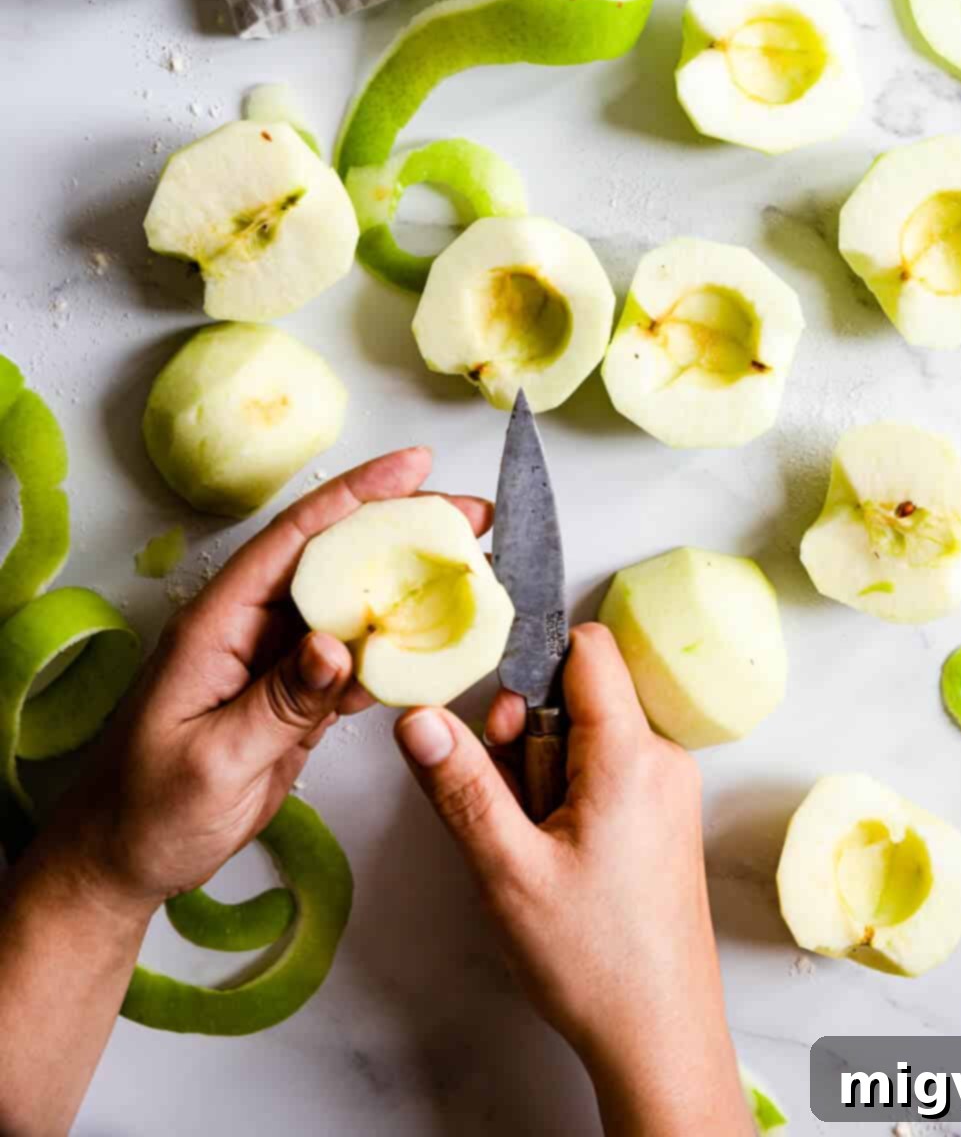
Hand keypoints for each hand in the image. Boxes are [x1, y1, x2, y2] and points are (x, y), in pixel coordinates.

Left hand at [41, 448, 491, 914]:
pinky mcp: (292, 700)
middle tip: (471, 517)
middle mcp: (248, 629)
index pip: (294, 539)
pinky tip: (436, 648)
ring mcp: (273, 664)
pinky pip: (352, 662)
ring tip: (471, 573)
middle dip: (401, 529)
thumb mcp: (214, 760)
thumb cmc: (144, 813)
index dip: (355, 495)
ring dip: (408, 591)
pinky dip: (395, 653)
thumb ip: (280, 702)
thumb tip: (338, 644)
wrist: (118, 865)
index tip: (415, 466)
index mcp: (218, 623)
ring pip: (351, 608)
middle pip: (334, 560)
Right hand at [395, 624, 751, 1136]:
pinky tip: (555, 855)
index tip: (495, 720)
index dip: (531, 663)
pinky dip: (568, 798)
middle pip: (579, 695)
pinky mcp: (662, 819)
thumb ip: (461, 785)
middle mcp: (662, 759)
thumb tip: (418, 716)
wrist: (659, 1037)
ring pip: (587, 737)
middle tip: (509, 806)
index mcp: (631, 755)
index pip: (587, 647)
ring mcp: (667, 791)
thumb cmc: (595, 963)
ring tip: (534, 844)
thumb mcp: (507, 871)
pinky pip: (606, 773)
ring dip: (543, 773)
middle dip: (526, 735)